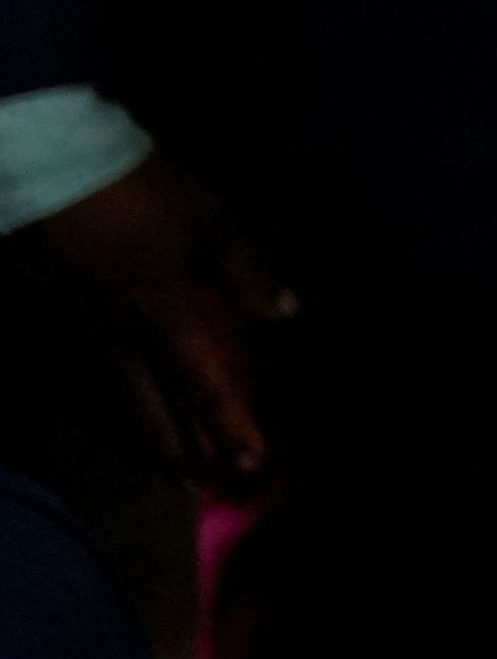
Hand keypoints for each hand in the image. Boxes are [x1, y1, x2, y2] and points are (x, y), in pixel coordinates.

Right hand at [37, 154, 289, 492]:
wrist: (51, 170)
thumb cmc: (139, 195)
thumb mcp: (209, 224)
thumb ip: (247, 272)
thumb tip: (284, 314)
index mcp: (164, 318)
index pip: (203, 385)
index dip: (229, 424)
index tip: (252, 461)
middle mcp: (122, 336)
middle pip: (154, 406)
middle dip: (181, 448)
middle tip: (200, 488)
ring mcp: (88, 326)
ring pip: (123, 394)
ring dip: (149, 431)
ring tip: (168, 464)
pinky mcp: (66, 310)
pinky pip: (101, 370)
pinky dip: (122, 396)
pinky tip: (130, 400)